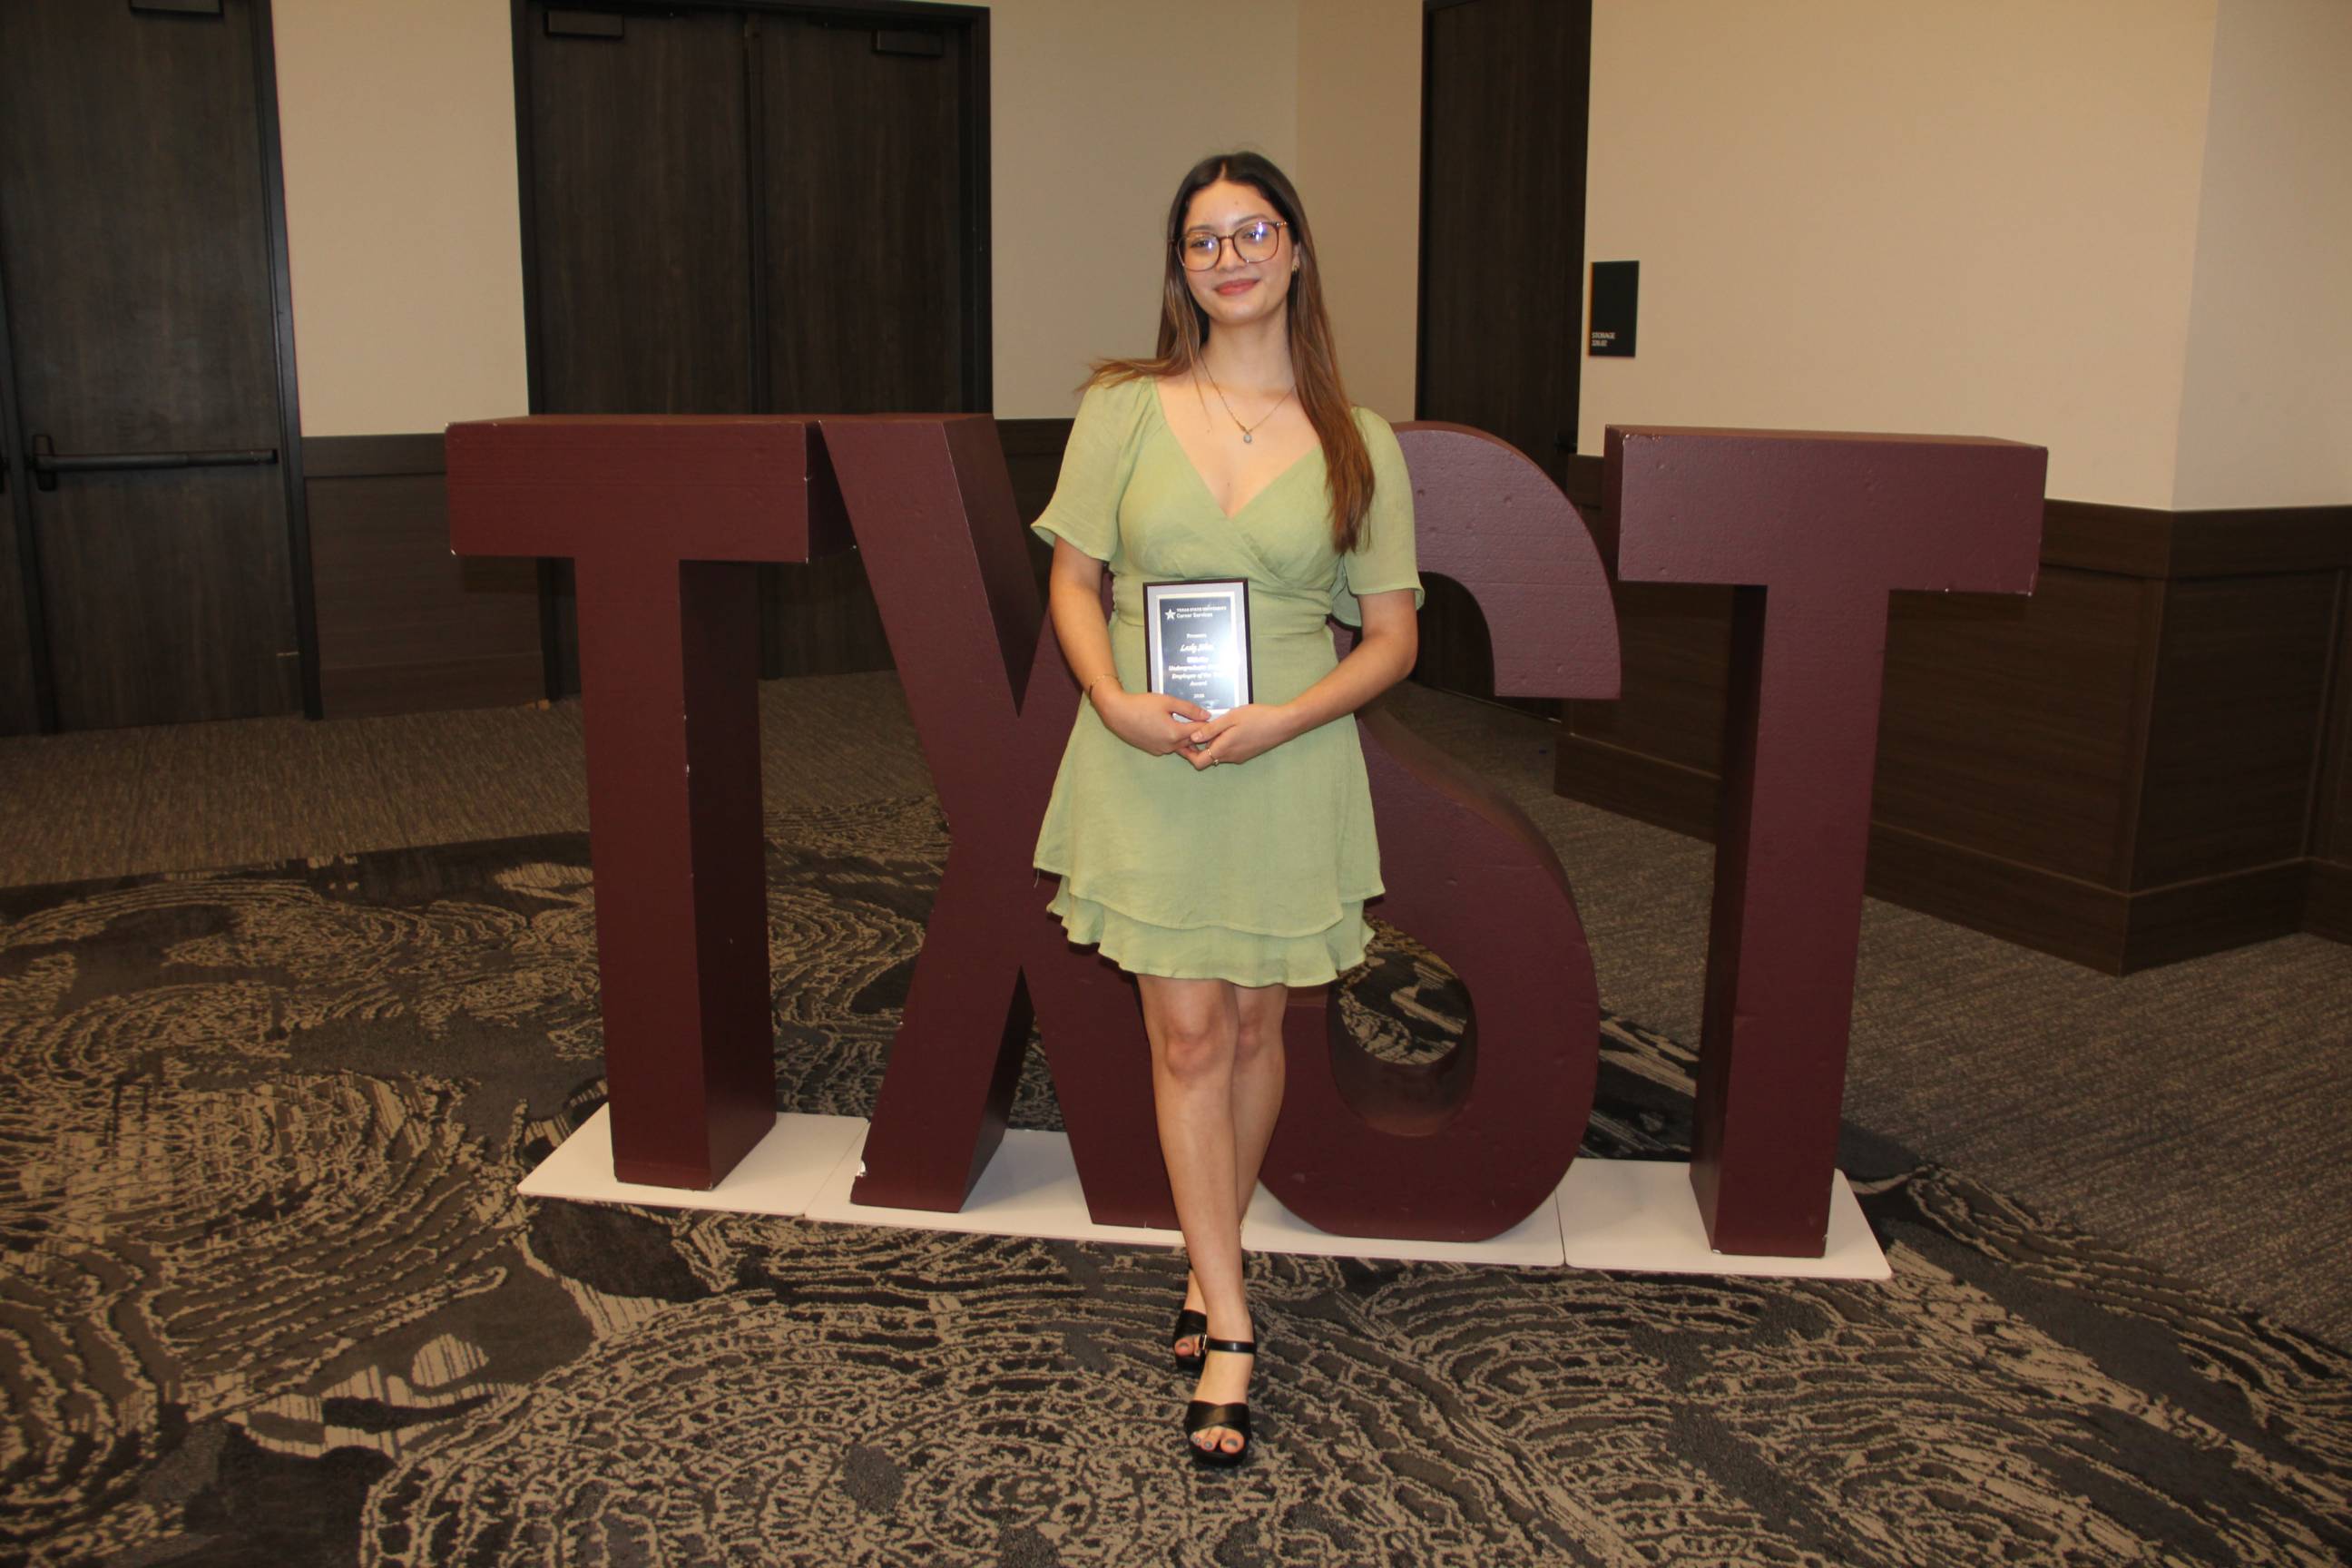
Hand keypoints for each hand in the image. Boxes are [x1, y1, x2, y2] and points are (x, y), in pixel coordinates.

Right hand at [1094, 687, 1210, 756]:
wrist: (1117, 713)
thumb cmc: (1141, 705)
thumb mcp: (1167, 702)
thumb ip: (1188, 709)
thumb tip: (1206, 715)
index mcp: (1175, 733)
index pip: (1199, 731)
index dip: (1208, 724)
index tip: (1214, 718)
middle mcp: (1169, 746)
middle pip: (1192, 741)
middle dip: (1200, 734)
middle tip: (1207, 724)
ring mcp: (1160, 750)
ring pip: (1181, 745)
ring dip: (1187, 738)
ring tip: (1191, 726)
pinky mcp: (1153, 750)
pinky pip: (1170, 747)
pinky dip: (1175, 740)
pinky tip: (1173, 728)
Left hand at [1181, 703, 1299, 769]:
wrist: (1283, 724)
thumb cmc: (1258, 718)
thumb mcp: (1231, 718)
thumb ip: (1211, 728)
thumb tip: (1193, 737)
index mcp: (1224, 749)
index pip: (1198, 762)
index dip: (1188, 753)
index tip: (1186, 740)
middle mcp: (1230, 757)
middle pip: (1208, 758)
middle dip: (1200, 746)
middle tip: (1198, 728)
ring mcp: (1240, 757)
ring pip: (1219, 754)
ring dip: (1213, 743)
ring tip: (1215, 725)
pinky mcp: (1247, 753)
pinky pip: (1229, 751)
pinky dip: (1224, 742)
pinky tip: (1230, 728)